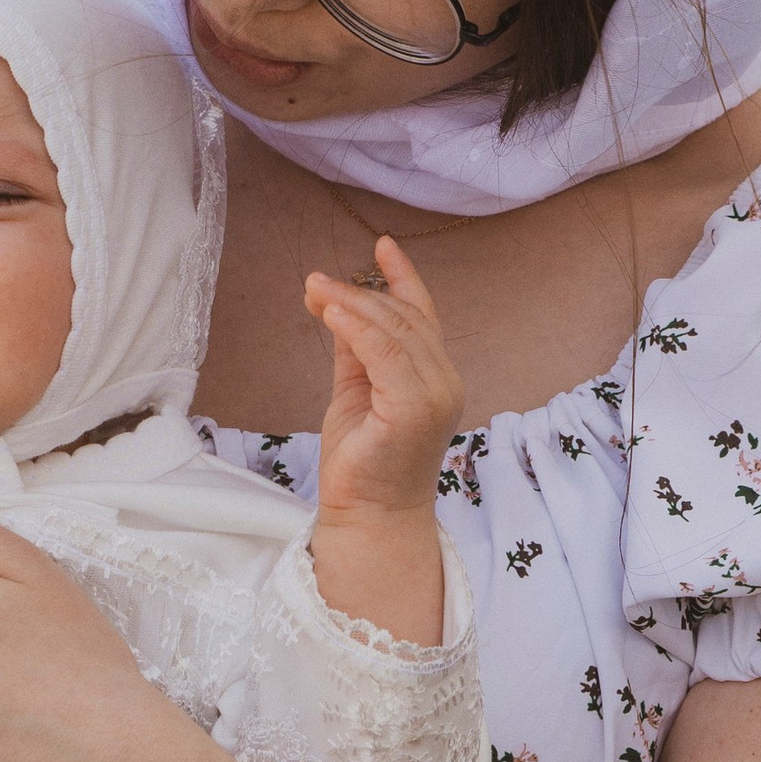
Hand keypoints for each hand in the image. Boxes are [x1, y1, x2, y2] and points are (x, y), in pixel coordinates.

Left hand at [304, 237, 465, 522]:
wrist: (370, 516)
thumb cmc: (364, 461)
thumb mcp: (357, 391)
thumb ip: (357, 350)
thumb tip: (340, 306)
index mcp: (434, 377)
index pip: (423, 316)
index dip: (403, 278)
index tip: (382, 245)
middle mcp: (444, 382)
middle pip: (404, 318)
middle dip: (358, 292)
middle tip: (316, 281)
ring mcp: (435, 396)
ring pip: (394, 331)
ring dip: (352, 303)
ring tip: (316, 288)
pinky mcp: (414, 409)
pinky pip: (384, 354)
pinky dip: (357, 328)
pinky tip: (330, 311)